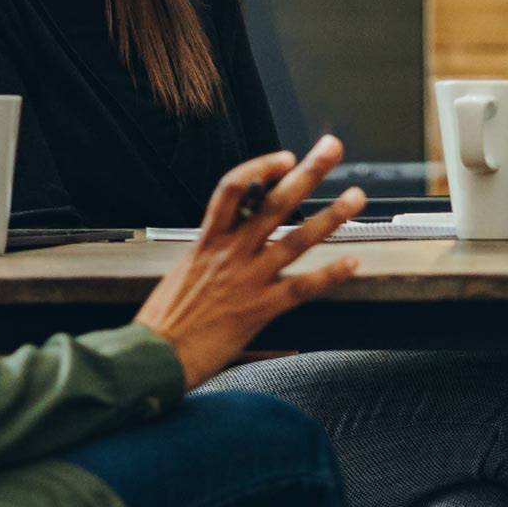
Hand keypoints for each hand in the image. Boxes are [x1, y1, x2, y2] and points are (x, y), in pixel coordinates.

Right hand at [137, 135, 364, 385]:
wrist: (151, 357)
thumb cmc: (162, 323)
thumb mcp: (182, 278)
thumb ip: (210, 263)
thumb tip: (229, 259)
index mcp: (207, 243)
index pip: (231, 189)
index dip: (260, 168)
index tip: (284, 157)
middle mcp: (229, 254)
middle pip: (273, 202)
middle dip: (307, 172)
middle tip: (331, 149)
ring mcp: (246, 280)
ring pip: (295, 238)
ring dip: (330, 216)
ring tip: (355, 198)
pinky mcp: (258, 310)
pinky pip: (300, 287)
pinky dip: (329, 274)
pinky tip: (351, 263)